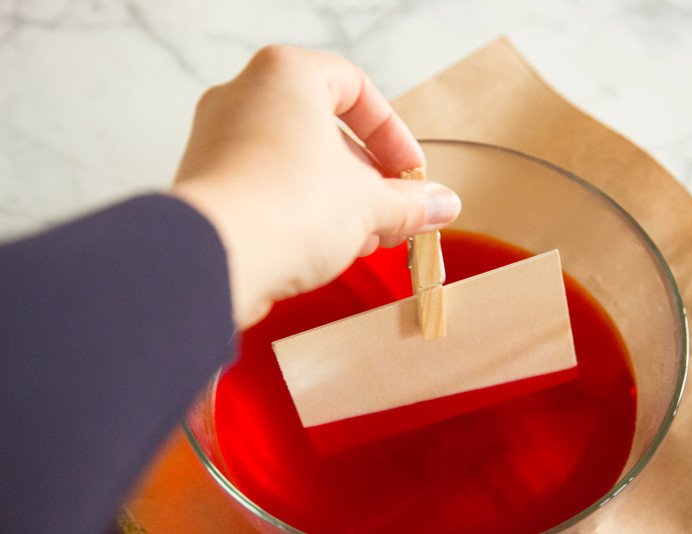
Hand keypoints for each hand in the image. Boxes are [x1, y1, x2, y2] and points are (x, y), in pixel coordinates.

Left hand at [172, 46, 460, 327]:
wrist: (215, 260)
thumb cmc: (290, 207)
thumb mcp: (370, 203)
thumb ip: (410, 202)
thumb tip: (443, 205)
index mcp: (285, 75)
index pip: (356, 88)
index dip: (394, 135)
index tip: (412, 174)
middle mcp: (244, 96)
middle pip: (326, 131)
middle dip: (369, 179)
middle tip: (394, 215)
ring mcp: (218, 140)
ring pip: (297, 163)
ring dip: (340, 201)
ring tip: (366, 240)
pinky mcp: (208, 184)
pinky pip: (268, 188)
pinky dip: (302, 212)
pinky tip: (327, 250)